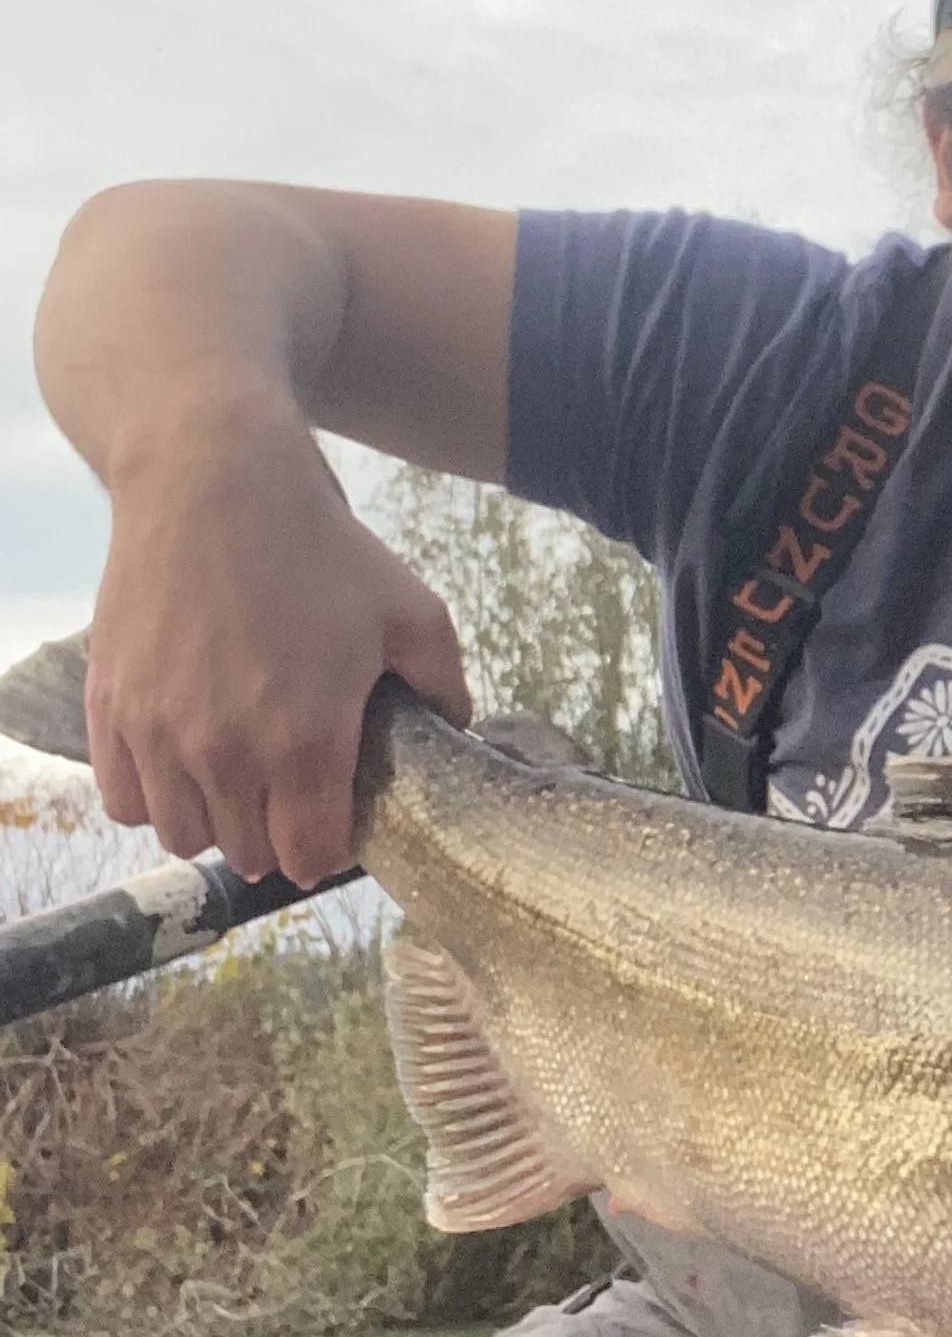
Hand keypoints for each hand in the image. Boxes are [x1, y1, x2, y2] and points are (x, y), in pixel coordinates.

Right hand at [84, 402, 469, 886]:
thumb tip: (454, 730)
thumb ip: (443, 685)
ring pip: (183, 834)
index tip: (338, 821)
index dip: (331, 849)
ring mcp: (159, 734)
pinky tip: (181, 765)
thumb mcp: (413, 610)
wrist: (213, 480)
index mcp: (306, 742)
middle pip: (249, 853)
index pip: (312, 856)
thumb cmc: (318, 546)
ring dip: (215, 823)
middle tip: (293, 795)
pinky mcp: (111, 709)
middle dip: (278, 835)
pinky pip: (124, 799)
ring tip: (238, 783)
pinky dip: (153, 797)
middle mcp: (225, 754)